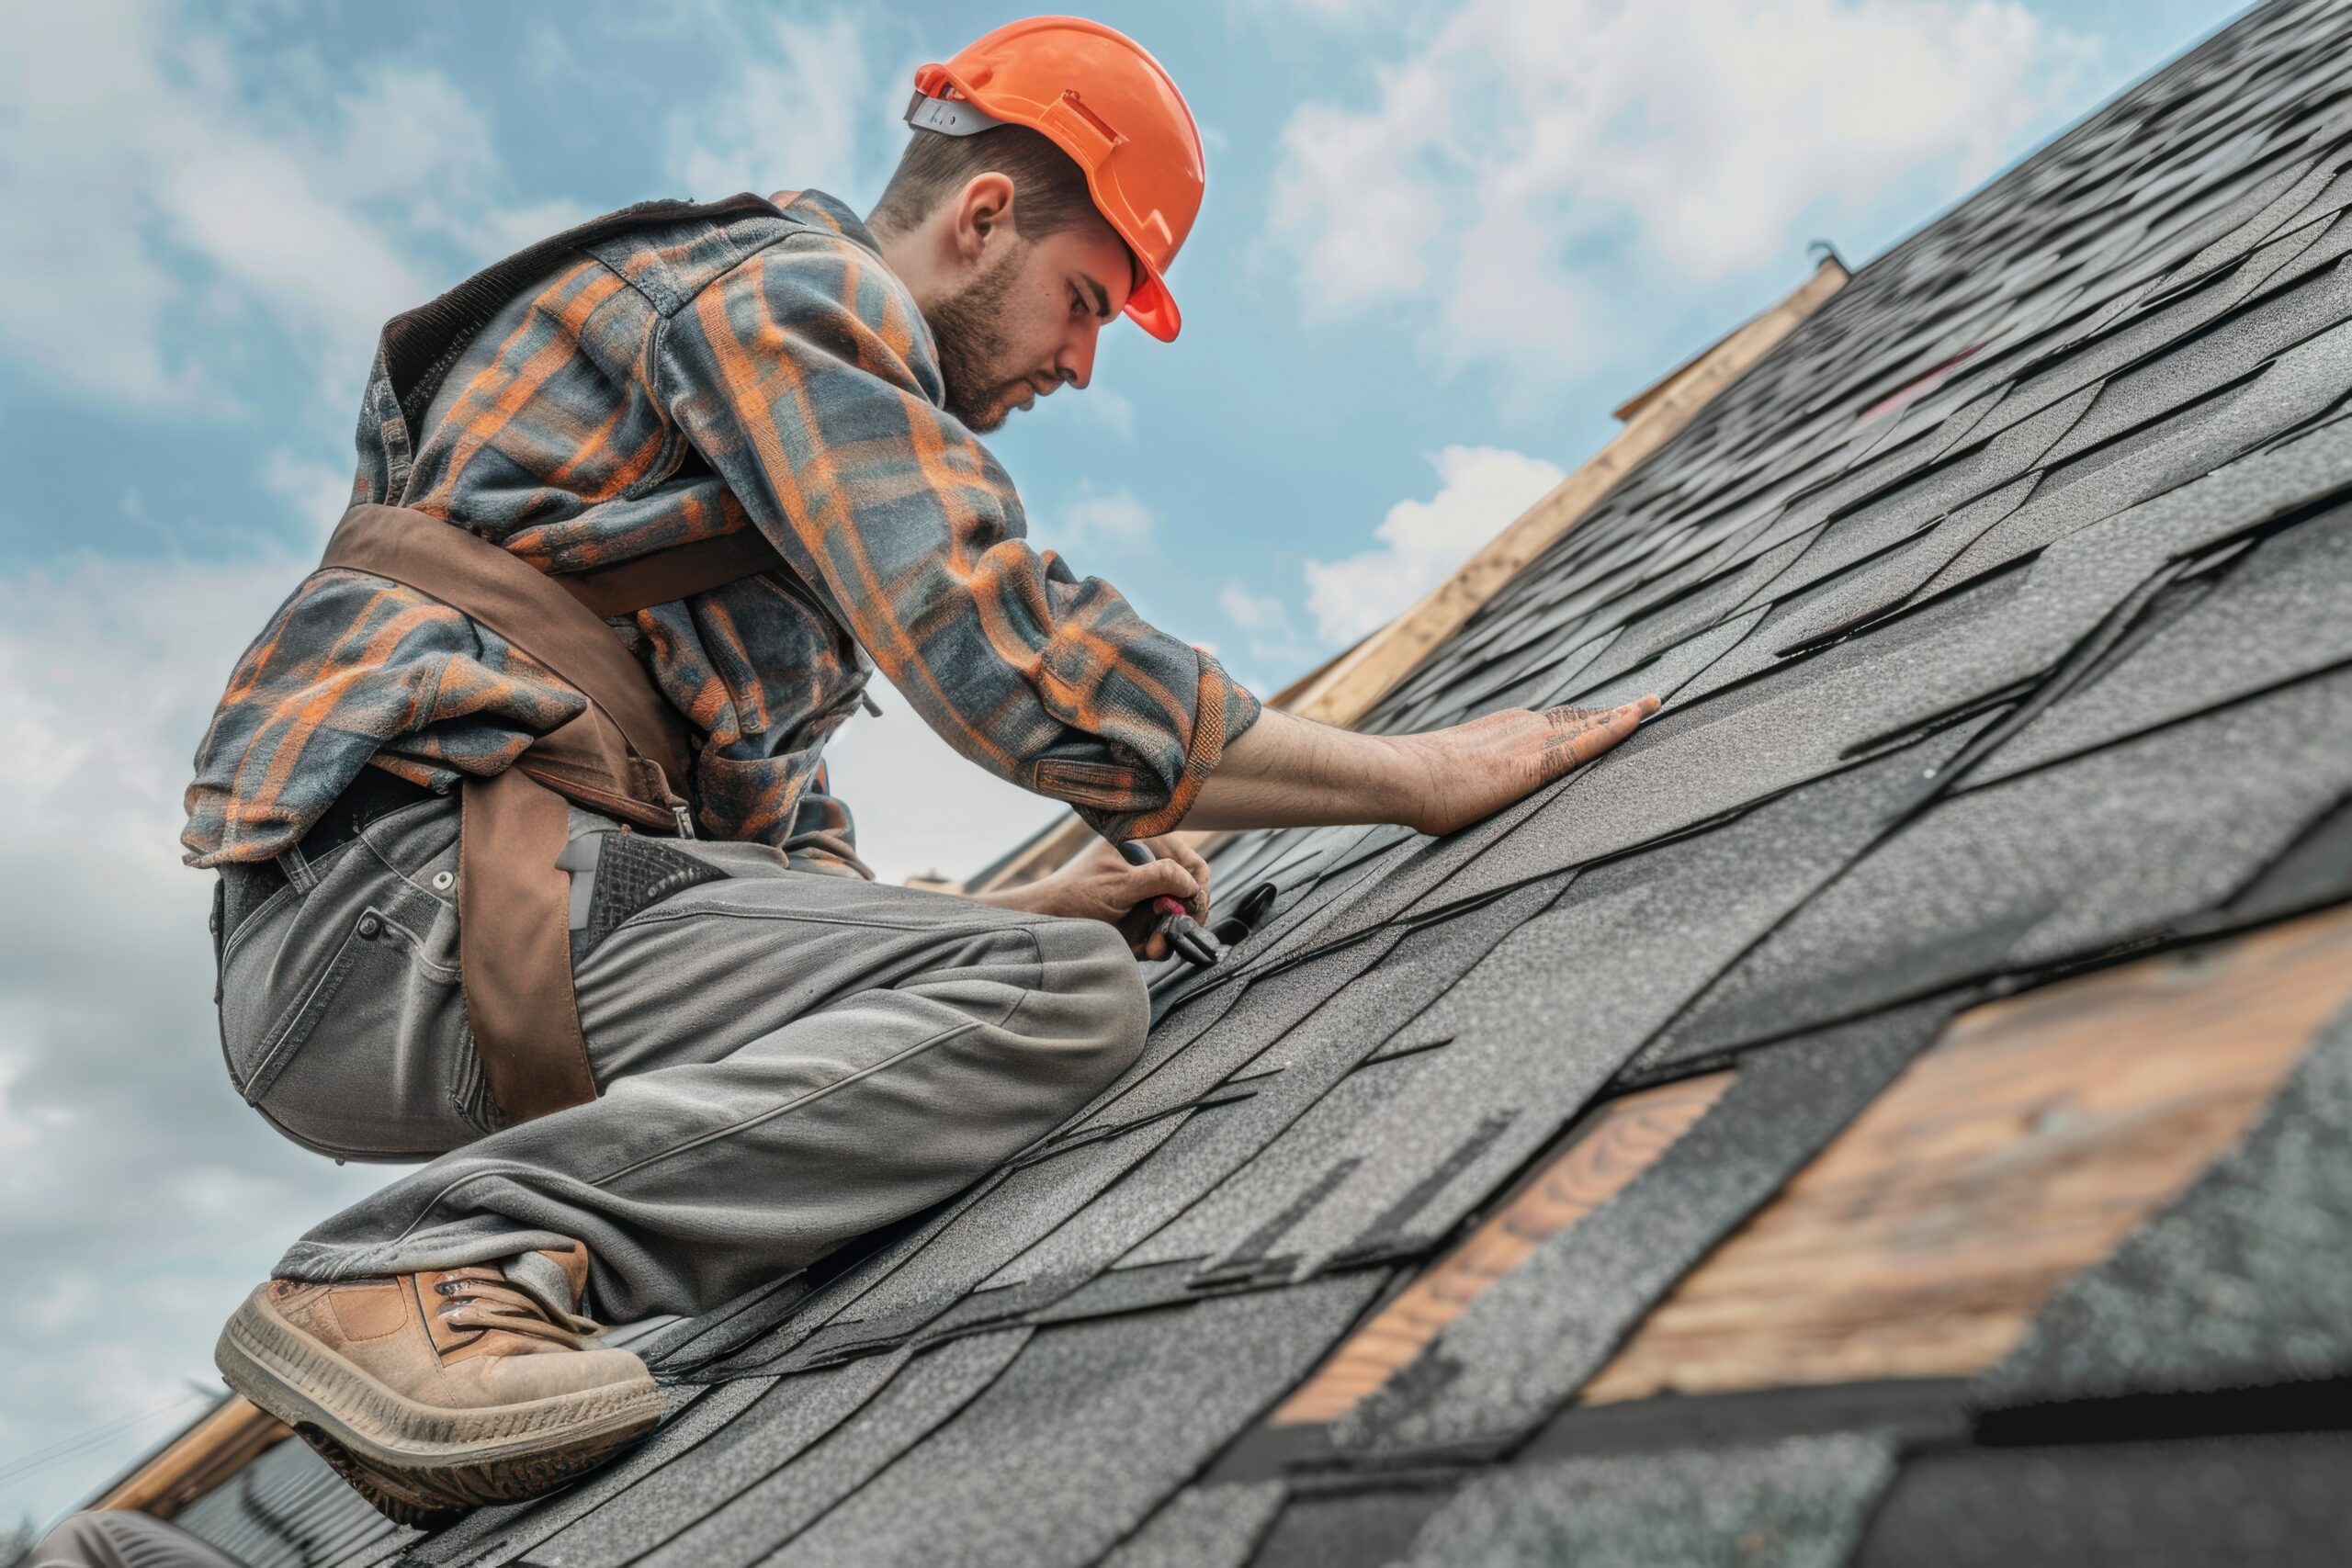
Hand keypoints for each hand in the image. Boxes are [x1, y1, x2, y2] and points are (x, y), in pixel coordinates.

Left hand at [971, 834, 1210, 959]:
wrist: (1049, 922)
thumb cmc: (1076, 895)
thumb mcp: (1119, 885)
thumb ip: (1158, 878)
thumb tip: (1192, 884)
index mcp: (1147, 844)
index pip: (1192, 864)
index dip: (1197, 889)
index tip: (1191, 911)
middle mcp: (1151, 867)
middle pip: (1190, 893)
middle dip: (1182, 917)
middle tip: (1169, 932)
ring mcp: (1147, 894)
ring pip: (1179, 917)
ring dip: (1169, 935)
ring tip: (1152, 946)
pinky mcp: (1142, 918)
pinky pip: (1164, 932)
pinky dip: (1157, 944)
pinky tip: (1143, 947)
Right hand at [1388, 697, 1658, 836]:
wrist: (1405, 777)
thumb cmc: (1414, 787)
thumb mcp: (1445, 778)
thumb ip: (1462, 783)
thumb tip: (1449, 799)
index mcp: (1499, 731)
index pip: (1550, 723)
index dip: (1579, 719)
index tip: (1599, 715)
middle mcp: (1520, 729)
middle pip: (1576, 717)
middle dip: (1610, 712)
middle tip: (1644, 703)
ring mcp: (1531, 742)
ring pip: (1589, 724)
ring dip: (1624, 714)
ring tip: (1654, 704)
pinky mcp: (1538, 762)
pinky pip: (1588, 740)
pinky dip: (1617, 728)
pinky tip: (1639, 718)